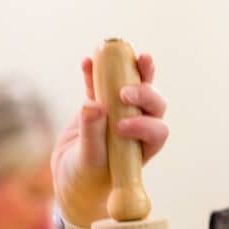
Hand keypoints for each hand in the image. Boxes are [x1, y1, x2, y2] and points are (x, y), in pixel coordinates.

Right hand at [51, 53, 167, 227]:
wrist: (71, 176)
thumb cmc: (87, 177)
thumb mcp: (88, 161)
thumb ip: (93, 137)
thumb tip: (93, 105)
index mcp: (145, 147)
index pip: (156, 131)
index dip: (144, 125)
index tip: (121, 127)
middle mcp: (139, 127)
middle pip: (153, 104)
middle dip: (143, 93)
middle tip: (123, 93)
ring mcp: (121, 113)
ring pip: (133, 87)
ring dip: (129, 69)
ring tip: (119, 51)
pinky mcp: (101, 104)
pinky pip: (102, 84)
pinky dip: (96, 72)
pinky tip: (88, 62)